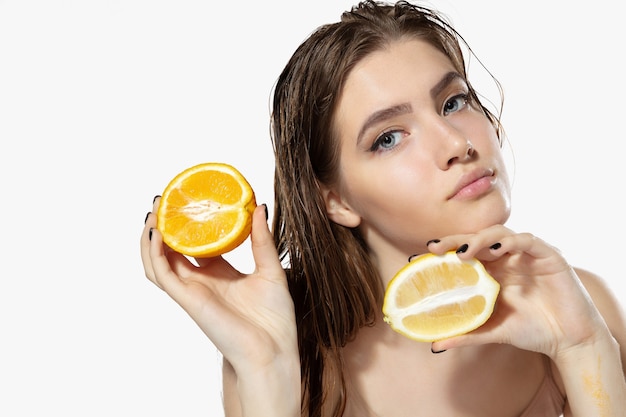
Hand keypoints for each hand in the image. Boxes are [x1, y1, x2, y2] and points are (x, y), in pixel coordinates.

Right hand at [140, 198, 298, 374]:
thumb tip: (259, 206)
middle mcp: (201, 281)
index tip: (187, 199)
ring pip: (158, 261)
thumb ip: (261, 239)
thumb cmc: (274, 318)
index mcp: (219, 273)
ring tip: (153, 211)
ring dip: (150, 237)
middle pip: (171, 249)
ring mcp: (191, 290)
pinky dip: (155, 254)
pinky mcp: (187, 300)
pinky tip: (156, 232)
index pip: (195, 244)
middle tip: (163, 199)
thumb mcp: (271, 269)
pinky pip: (162, 274)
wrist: (273, 351)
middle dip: (163, 225)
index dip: (187, 224)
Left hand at [426, 225, 608, 357]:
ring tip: (464, 252)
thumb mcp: (494, 331)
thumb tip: (436, 344)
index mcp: (492, 271)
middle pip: (476, 239)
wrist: (569, 341)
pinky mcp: (548, 255)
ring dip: (480, 239)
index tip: (421, 257)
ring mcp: (526, 255)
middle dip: (455, 241)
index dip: (444, 251)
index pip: (464, 253)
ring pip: (499, 234)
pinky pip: (528, 240)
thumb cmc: (531, 331)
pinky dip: (513, 241)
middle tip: (436, 248)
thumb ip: (467, 334)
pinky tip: (499, 247)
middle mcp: (507, 258)